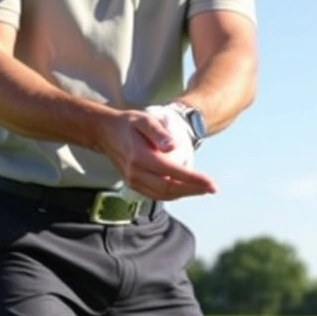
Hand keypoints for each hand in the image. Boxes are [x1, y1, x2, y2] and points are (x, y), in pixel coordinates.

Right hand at [97, 109, 216, 201]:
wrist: (104, 132)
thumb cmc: (128, 123)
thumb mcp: (144, 120)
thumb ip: (158, 132)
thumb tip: (173, 146)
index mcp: (140, 157)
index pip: (172, 173)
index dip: (194, 181)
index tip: (212, 184)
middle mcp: (135, 173)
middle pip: (169, 189)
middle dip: (193, 190)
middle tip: (212, 188)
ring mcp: (132, 181)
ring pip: (163, 195)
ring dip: (184, 194)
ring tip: (202, 190)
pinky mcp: (132, 184)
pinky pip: (155, 194)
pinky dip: (172, 195)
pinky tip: (185, 189)